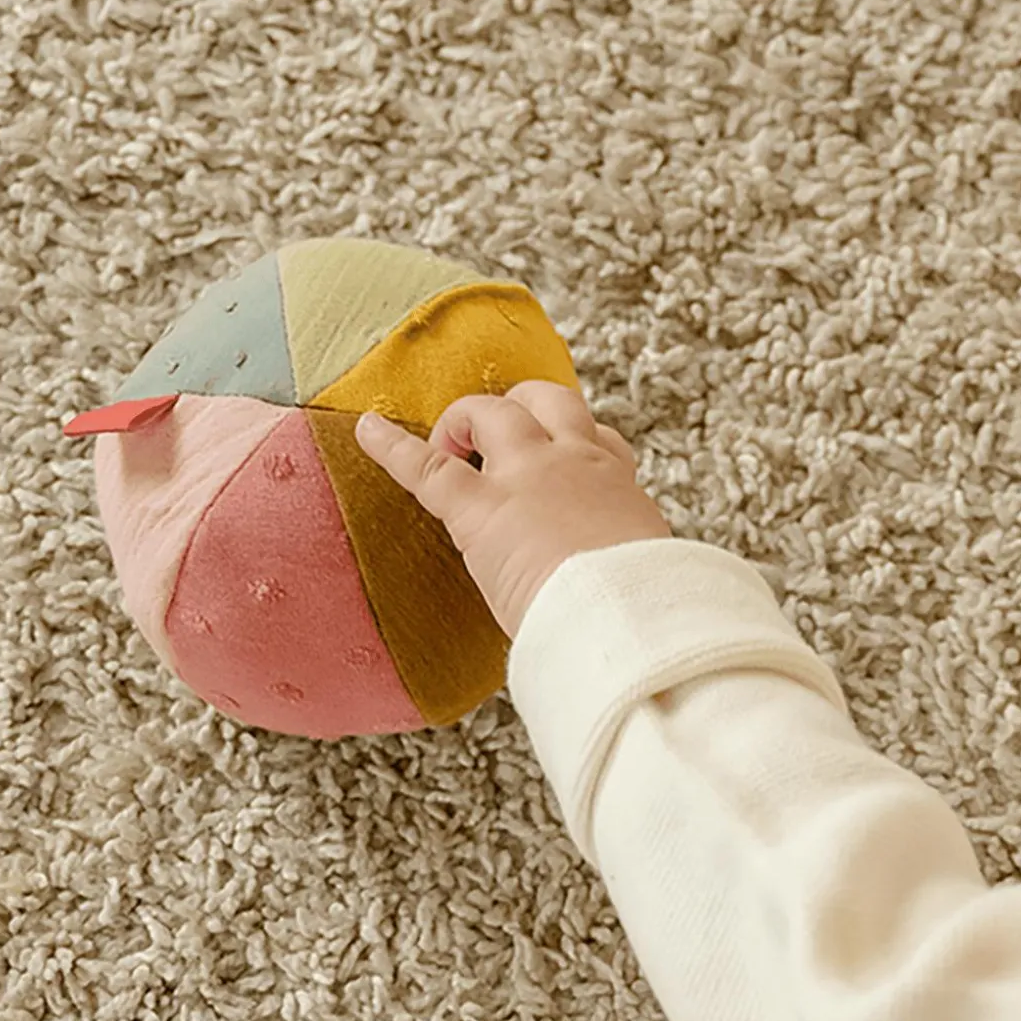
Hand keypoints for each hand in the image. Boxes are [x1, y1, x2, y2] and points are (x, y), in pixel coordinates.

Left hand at [356, 380, 670, 635]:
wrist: (629, 618)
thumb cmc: (646, 610)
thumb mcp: (652, 571)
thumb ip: (628, 561)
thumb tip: (625, 591)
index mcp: (617, 487)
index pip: (601, 441)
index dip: (579, 441)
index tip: (571, 457)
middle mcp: (574, 464)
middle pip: (548, 401)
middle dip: (521, 408)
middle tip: (500, 440)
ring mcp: (526, 477)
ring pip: (494, 412)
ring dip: (468, 419)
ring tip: (452, 443)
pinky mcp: (481, 510)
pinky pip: (427, 467)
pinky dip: (391, 447)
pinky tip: (367, 431)